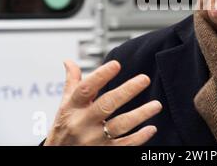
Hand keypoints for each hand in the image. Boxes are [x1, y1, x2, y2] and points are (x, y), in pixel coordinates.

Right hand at [44, 60, 161, 145]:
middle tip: (144, 79)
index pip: (85, 89)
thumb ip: (72, 83)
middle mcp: (82, 123)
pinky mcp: (104, 152)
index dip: (100, 76)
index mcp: (73, 108)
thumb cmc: (65, 128)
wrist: (59, 158)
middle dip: (127, 91)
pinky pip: (124, 145)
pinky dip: (139, 137)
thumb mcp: (65, 106)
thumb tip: (69, 61)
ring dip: (140, 114)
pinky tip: (151, 128)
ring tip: (156, 105)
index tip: (116, 64)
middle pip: (106, 105)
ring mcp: (94, 140)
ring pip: (120, 125)